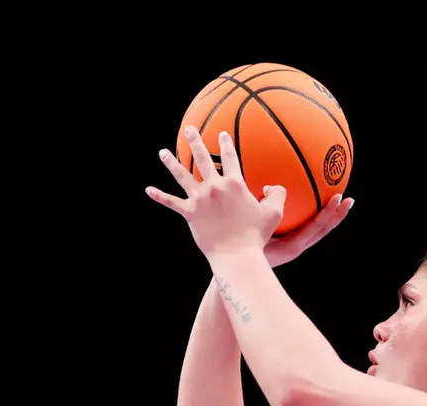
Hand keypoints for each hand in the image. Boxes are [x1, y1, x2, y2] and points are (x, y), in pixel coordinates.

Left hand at [149, 128, 341, 262]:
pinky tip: (149, 190)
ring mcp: (200, 199)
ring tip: (162, 153)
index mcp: (234, 184)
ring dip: (171, 163)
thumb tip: (272, 187)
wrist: (236, 256)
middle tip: (189, 129)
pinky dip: (160, 196)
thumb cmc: (256, 236)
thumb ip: (277, 195)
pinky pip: (171, 203)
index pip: (230, 157)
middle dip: (195, 141)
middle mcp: (214, 187)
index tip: (222, 134)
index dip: (226, 143)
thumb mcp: (274, 213)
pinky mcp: (190, 214)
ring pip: (182, 176)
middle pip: (202, 158)